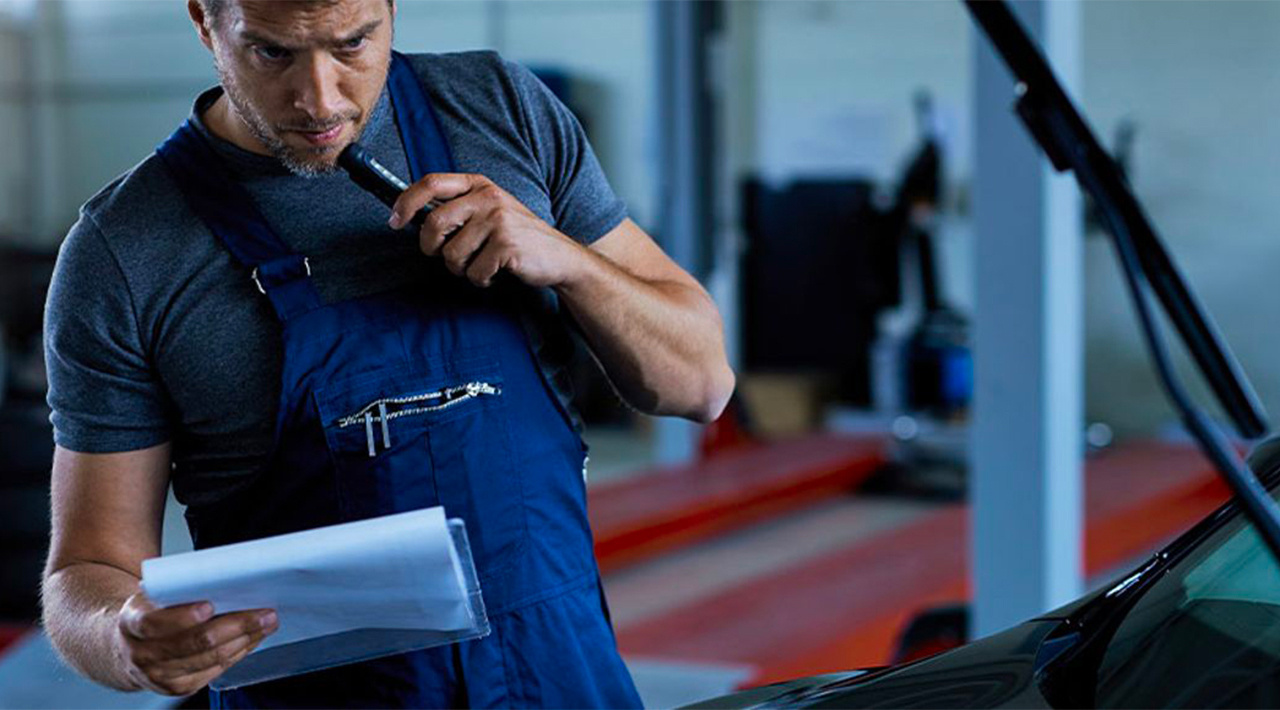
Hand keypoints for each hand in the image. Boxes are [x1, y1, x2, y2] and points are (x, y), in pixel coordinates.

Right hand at [114, 592, 277, 695]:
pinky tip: (251, 640)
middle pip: (195, 644)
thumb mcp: (152, 596)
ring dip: (245, 640)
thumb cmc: (150, 613)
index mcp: (132, 623)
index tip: (210, 605)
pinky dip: (237, 653)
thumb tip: (223, 580)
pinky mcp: (177, 688)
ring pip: (210, 659)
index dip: (184, 616)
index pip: (156, 622)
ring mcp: (159, 676)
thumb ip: (177, 591)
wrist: (126, 648)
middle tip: (264, 613)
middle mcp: (142, 654)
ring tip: (266, 624)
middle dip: (235, 626)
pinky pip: (214, 671)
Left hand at [389, 174, 585, 288]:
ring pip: (452, 255)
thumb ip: (458, 209)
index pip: (431, 183)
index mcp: (479, 185)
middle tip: (443, 255)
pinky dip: (481, 279)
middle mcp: (488, 197)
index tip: (395, 220)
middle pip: (434, 223)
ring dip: (461, 269)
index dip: (406, 202)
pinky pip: (474, 271)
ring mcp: (498, 220)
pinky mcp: (506, 244)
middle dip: (431, 248)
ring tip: (480, 264)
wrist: (559, 256)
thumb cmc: (517, 236)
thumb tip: (411, 218)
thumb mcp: (489, 211)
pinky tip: (495, 272)